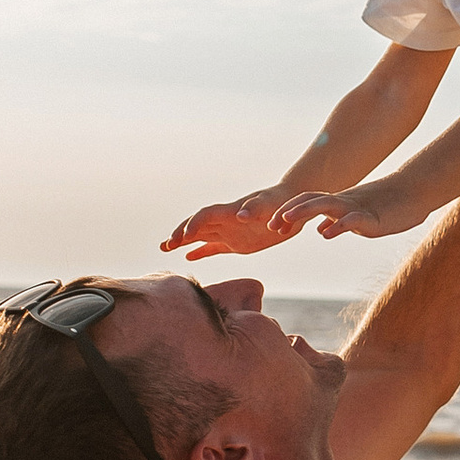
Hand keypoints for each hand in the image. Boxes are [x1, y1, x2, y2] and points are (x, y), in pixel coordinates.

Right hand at [162, 193, 301, 259]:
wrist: (295, 204)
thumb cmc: (283, 203)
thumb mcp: (271, 205)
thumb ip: (255, 209)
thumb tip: (241, 215)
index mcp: (232, 210)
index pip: (205, 215)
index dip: (193, 225)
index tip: (183, 238)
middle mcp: (227, 220)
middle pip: (197, 224)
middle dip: (180, 233)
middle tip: (165, 245)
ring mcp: (230, 230)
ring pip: (201, 235)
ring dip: (184, 241)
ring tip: (165, 248)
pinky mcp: (238, 242)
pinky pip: (215, 246)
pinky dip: (201, 251)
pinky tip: (188, 257)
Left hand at [270, 185, 416, 241]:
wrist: (416, 192)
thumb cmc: (389, 206)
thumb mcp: (359, 218)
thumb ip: (339, 222)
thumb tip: (321, 230)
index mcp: (339, 204)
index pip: (308, 203)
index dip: (289, 212)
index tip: (272, 226)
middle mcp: (344, 202)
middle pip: (310, 201)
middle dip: (288, 211)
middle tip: (270, 224)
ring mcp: (357, 208)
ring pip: (325, 205)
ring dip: (303, 211)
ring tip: (285, 220)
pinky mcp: (372, 217)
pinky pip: (352, 220)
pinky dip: (338, 225)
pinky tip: (327, 234)